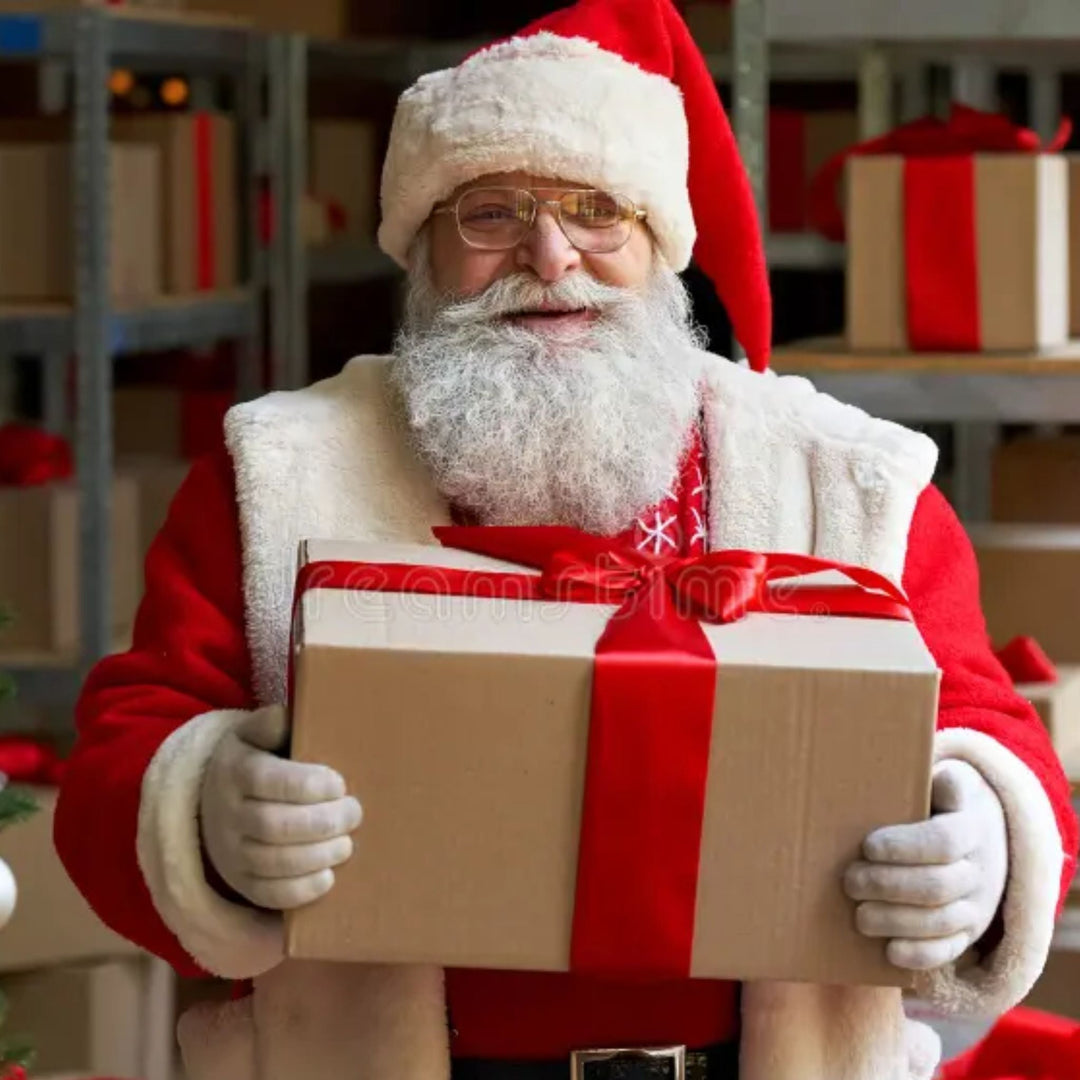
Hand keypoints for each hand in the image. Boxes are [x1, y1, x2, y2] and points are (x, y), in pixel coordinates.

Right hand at [200, 706, 362, 910]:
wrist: (211, 803)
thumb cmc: (254, 761)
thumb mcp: (254, 734)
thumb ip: (272, 723)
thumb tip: (289, 717)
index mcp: (235, 771)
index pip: (267, 780)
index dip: (308, 785)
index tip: (339, 784)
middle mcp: (228, 814)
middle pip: (273, 825)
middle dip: (322, 822)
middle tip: (354, 813)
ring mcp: (231, 852)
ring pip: (272, 862)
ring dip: (318, 856)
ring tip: (347, 844)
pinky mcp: (241, 883)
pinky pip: (268, 895)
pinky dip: (301, 890)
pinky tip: (328, 877)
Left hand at [844, 759, 1007, 970]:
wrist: (986, 838)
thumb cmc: (946, 804)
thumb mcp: (949, 782)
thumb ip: (943, 781)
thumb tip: (941, 779)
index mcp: (972, 829)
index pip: (942, 842)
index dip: (903, 847)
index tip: (868, 845)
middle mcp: (980, 871)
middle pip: (935, 886)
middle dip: (887, 885)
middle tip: (849, 880)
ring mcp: (977, 906)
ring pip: (940, 922)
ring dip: (895, 921)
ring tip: (859, 914)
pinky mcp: (968, 934)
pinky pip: (949, 952)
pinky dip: (919, 955)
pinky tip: (889, 950)